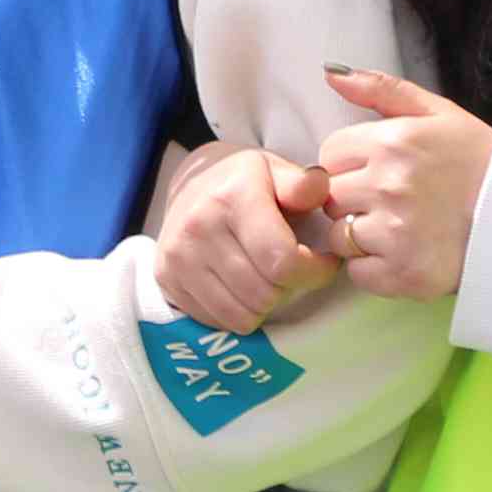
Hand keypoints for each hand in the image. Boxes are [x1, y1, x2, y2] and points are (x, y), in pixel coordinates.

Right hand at [158, 142, 338, 336]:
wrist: (192, 183)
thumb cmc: (246, 182)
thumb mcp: (278, 170)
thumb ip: (303, 184)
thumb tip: (318, 184)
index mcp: (232, 197)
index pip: (282, 261)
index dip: (314, 272)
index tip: (325, 262)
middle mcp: (198, 227)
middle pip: (263, 294)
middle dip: (289, 288)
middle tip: (292, 271)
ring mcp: (178, 256)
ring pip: (240, 316)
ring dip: (263, 305)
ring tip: (267, 279)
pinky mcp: (166, 279)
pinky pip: (216, 321)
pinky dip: (237, 313)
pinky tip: (242, 287)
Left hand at [310, 65, 491, 304]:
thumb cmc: (481, 162)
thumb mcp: (439, 112)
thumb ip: (382, 90)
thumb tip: (331, 74)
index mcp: (392, 142)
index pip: (330, 153)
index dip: (350, 163)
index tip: (377, 170)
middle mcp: (387, 186)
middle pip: (331, 196)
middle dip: (352, 198)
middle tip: (392, 201)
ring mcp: (394, 232)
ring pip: (339, 236)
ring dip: (360, 235)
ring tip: (400, 228)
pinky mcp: (403, 274)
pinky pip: (359, 273)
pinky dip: (374, 269)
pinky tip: (404, 254)